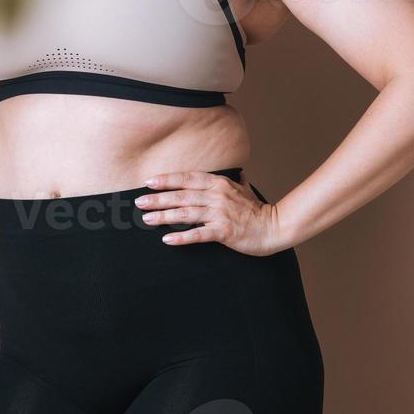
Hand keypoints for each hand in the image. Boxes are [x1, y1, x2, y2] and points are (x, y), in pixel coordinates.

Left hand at [135, 170, 288, 256]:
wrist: (275, 227)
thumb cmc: (257, 210)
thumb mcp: (245, 189)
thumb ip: (237, 181)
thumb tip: (238, 173)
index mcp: (219, 183)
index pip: (187, 178)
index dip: (167, 180)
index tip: (149, 182)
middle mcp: (217, 196)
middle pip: (181, 196)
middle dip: (158, 198)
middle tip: (139, 202)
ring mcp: (219, 213)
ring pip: (186, 214)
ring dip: (164, 216)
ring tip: (147, 219)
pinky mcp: (223, 232)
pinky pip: (198, 234)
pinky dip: (181, 237)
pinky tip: (167, 240)